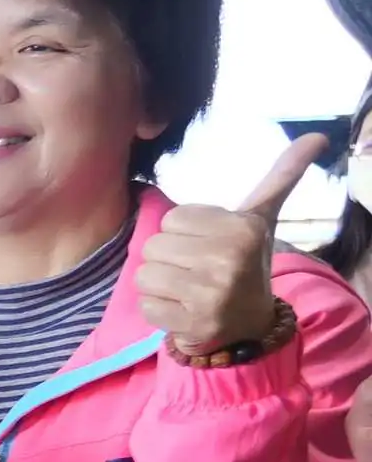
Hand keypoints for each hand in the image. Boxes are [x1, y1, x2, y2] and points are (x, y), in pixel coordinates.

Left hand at [136, 125, 330, 359]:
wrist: (249, 323)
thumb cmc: (247, 262)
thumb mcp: (262, 217)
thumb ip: (281, 176)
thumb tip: (316, 137)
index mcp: (245, 228)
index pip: (172, 219)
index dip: (184, 233)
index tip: (208, 246)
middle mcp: (230, 258)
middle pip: (154, 246)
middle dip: (169, 259)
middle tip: (196, 271)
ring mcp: (212, 294)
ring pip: (145, 275)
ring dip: (160, 285)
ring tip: (187, 289)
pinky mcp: (194, 324)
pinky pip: (147, 306)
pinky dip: (158, 310)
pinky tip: (183, 311)